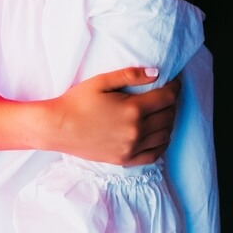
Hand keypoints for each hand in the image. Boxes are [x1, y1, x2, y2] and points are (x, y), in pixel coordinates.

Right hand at [51, 68, 179, 165]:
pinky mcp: (125, 159)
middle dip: (171, 102)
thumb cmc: (76, 101)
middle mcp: (137, 130)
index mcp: (133, 109)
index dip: (175, 86)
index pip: (168, 97)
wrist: (57, 127)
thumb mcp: (101, 81)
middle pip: (169, 115)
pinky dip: (161, 144)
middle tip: (165, 95)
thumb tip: (156, 73)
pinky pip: (154, 154)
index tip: (173, 81)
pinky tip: (158, 135)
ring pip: (165, 134)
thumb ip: (130, 75)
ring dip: (168, 122)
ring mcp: (132, 147)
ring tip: (161, 112)